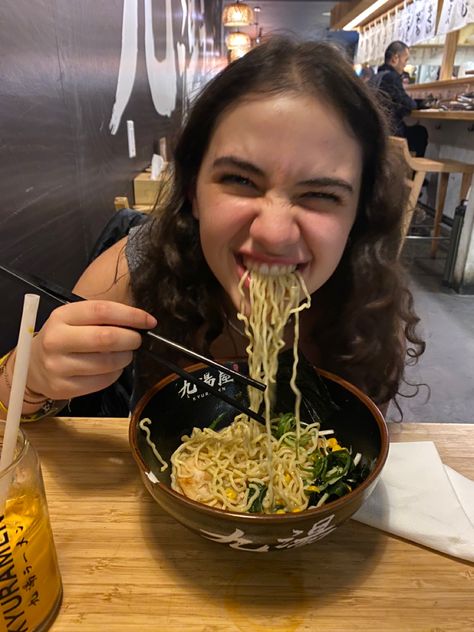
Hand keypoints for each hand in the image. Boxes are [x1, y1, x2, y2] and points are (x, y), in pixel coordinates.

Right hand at [27, 300, 156, 399]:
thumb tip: (140, 322)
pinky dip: (115, 374)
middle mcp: (56, 339)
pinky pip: (102, 381)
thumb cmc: (63, 338)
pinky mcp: (62, 387)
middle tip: (137, 340)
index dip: (131, 315)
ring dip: (125, 358)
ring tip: (124, 354)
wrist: (31, 367)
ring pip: (107, 363)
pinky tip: (112, 368)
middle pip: (106, 338)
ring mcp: (57, 365)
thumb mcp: (74, 320)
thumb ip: (102, 318)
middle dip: (131, 339)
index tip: (149, 321)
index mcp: (62, 316)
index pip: (102, 311)